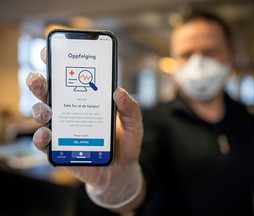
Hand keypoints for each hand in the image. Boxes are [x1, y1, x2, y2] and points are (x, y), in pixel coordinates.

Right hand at [26, 48, 142, 185]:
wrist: (120, 170)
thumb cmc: (126, 143)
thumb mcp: (134, 123)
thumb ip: (130, 108)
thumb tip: (119, 91)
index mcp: (87, 100)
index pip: (70, 79)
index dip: (58, 64)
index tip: (52, 52)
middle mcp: (71, 111)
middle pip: (50, 93)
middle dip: (40, 82)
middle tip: (39, 78)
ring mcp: (64, 129)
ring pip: (42, 114)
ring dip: (39, 109)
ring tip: (46, 110)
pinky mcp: (60, 149)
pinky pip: (44, 143)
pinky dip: (41, 138)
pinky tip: (47, 134)